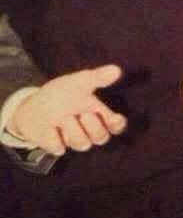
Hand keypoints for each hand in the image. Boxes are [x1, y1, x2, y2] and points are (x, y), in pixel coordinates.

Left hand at [7, 65, 125, 155]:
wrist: (32, 105)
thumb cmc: (60, 94)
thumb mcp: (78, 82)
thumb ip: (98, 78)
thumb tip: (116, 69)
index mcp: (98, 114)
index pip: (115, 125)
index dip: (117, 124)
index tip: (115, 118)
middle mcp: (88, 129)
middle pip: (101, 137)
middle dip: (92, 125)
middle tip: (83, 113)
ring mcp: (73, 139)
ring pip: (82, 144)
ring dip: (71, 129)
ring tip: (63, 118)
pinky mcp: (57, 147)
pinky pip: (59, 147)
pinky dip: (52, 136)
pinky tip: (48, 128)